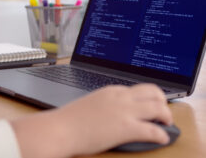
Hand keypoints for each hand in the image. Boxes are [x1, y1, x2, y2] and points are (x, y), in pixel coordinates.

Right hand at [11, 84, 172, 157]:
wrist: (61, 128)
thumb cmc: (70, 119)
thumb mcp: (91, 104)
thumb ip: (105, 104)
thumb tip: (113, 111)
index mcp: (112, 90)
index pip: (138, 88)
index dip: (149, 97)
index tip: (151, 105)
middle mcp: (121, 96)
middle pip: (153, 91)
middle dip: (162, 102)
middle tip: (162, 113)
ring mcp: (124, 110)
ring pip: (158, 107)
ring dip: (166, 116)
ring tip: (165, 124)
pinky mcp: (126, 127)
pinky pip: (153, 130)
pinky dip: (162, 134)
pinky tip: (162, 138)